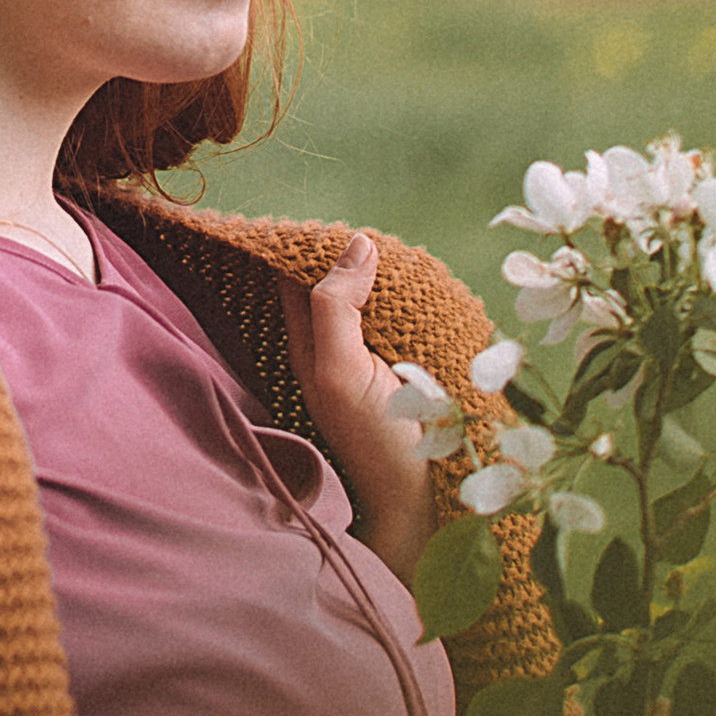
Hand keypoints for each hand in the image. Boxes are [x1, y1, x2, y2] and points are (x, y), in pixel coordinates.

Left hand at [284, 233, 436, 588]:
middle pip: (328, 285)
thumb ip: (335, 308)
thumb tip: (354, 244)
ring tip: (395, 247)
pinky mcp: (400, 373)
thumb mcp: (342, 370)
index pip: (293, 277)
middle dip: (343, 254)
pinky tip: (419, 289)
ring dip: (377, 275)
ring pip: (363, 301)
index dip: (305, 244)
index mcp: (307, 347)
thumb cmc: (376, 440)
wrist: (422, 502)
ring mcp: (366, 363)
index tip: (329, 212)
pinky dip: (402, 300)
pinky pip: (394, 322)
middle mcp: (331, 352)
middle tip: (370, 224)